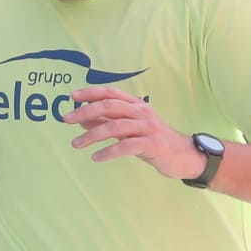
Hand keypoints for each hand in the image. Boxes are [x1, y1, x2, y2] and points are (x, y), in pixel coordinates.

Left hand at [66, 86, 205, 179]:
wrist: (185, 156)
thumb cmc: (153, 141)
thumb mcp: (129, 130)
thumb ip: (107, 123)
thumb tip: (81, 119)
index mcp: (136, 105)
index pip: (111, 93)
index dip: (91, 92)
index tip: (72, 96)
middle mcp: (142, 112)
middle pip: (110, 106)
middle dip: (85, 111)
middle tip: (66, 119)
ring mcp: (148, 127)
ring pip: (115, 126)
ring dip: (92, 135)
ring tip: (76, 144)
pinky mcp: (152, 144)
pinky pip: (126, 146)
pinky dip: (108, 151)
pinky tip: (96, 157)